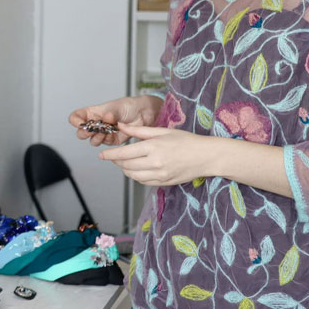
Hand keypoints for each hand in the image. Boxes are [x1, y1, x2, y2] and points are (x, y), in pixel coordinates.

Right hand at [69, 96, 160, 145]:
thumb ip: (110, 113)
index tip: (79, 123)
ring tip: (103, 132)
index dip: (75, 120)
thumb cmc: (128, 106)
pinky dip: (107, 140)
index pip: (77, 117)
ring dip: (96, 138)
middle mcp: (96, 123)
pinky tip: (112, 134)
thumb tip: (106, 117)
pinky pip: (105, 144)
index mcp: (93, 113)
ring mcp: (103, 133)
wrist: (143, 114)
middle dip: (84, 133)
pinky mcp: (112, 140)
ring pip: (92, 140)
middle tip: (91, 130)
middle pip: (81, 132)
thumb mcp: (117, 107)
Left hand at [98, 123, 216, 185]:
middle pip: (127, 166)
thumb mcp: (162, 131)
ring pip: (133, 176)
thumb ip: (139, 130)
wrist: (206, 156)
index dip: (111, 155)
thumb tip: (120, 126)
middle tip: (113, 157)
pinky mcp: (164, 182)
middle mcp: (155, 163)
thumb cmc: (186, 140)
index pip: (125, 153)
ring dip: (125, 170)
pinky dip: (136, 177)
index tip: (102, 155)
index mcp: (153, 147)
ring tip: (124, 163)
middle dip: (117, 162)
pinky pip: (144, 182)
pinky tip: (137, 170)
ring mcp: (160, 174)